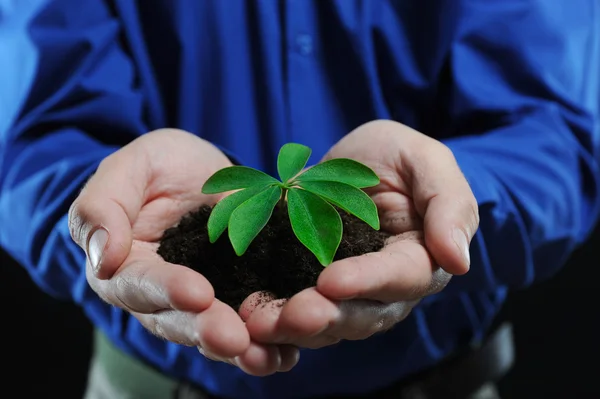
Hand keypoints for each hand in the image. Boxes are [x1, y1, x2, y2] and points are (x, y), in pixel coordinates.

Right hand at [68, 129, 298, 374]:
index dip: (166, 290)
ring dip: (242, 348)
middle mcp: (161, 296)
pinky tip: (289, 352)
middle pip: (179, 321)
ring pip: (216, 333)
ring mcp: (203, 302)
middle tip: (234, 338)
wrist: (200, 171)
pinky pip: (251, 323)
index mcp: (126, 267)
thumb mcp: (130, 168)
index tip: (197, 294)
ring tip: (267, 357)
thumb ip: (103, 208)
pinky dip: (269, 341)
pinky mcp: (238, 296)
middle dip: (208, 331)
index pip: (140, 284)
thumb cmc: (158, 166)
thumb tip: (102, 259)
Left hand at [243, 120, 478, 347]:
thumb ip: (449, 204)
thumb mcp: (427, 161)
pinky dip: (274, 316)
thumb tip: (458, 261)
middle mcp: (386, 288)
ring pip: (328, 321)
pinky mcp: (312, 287)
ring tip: (260, 324)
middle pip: (363, 314)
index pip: (401, 278)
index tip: (331, 281)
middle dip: (327, 316)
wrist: (358, 163)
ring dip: (294, 326)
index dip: (367, 281)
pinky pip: (296, 309)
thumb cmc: (399, 157)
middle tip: (292, 315)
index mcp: (420, 258)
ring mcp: (348, 293)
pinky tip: (248, 316)